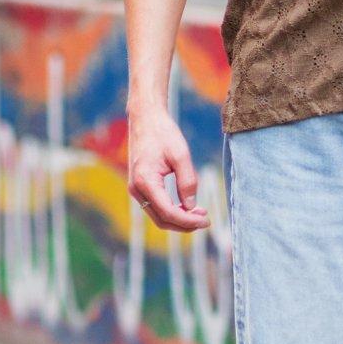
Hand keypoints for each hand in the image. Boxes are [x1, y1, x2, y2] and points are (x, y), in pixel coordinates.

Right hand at [128, 105, 208, 232]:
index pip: (168, 212)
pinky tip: (187, 207)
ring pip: (158, 216)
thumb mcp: (180, 155)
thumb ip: (187, 181)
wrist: (145, 119)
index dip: (188, 221)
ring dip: (178, 219)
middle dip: (184, 224)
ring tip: (200, 214)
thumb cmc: (163, 133)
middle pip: (162, 220)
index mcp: (145, 181)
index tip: (206, 220)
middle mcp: (136, 189)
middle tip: (206, 220)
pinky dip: (171, 211)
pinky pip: (156, 207)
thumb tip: (191, 207)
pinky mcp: (140, 186)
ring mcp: (136, 189)